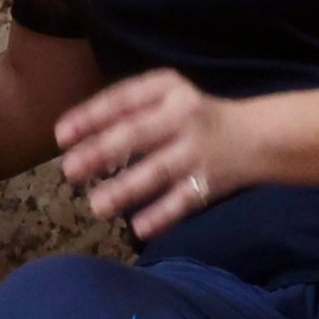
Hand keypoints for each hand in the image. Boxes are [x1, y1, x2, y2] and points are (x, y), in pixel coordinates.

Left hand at [54, 70, 250, 239]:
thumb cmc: (195, 117)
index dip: (90, 116)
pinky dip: (162, 215)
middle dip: (101, 153)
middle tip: (70, 171)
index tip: (61, 136)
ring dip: (126, 189)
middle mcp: (183, 116)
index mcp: (168, 89)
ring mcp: (198, 151)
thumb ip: (130, 110)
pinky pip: (183, 201)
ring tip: (96, 206)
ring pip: (157, 171)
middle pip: (137, 135)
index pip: (123, 99)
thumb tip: (78, 140)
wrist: (257, 136)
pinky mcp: (210, 181)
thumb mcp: (167, 98)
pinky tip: (138, 229)